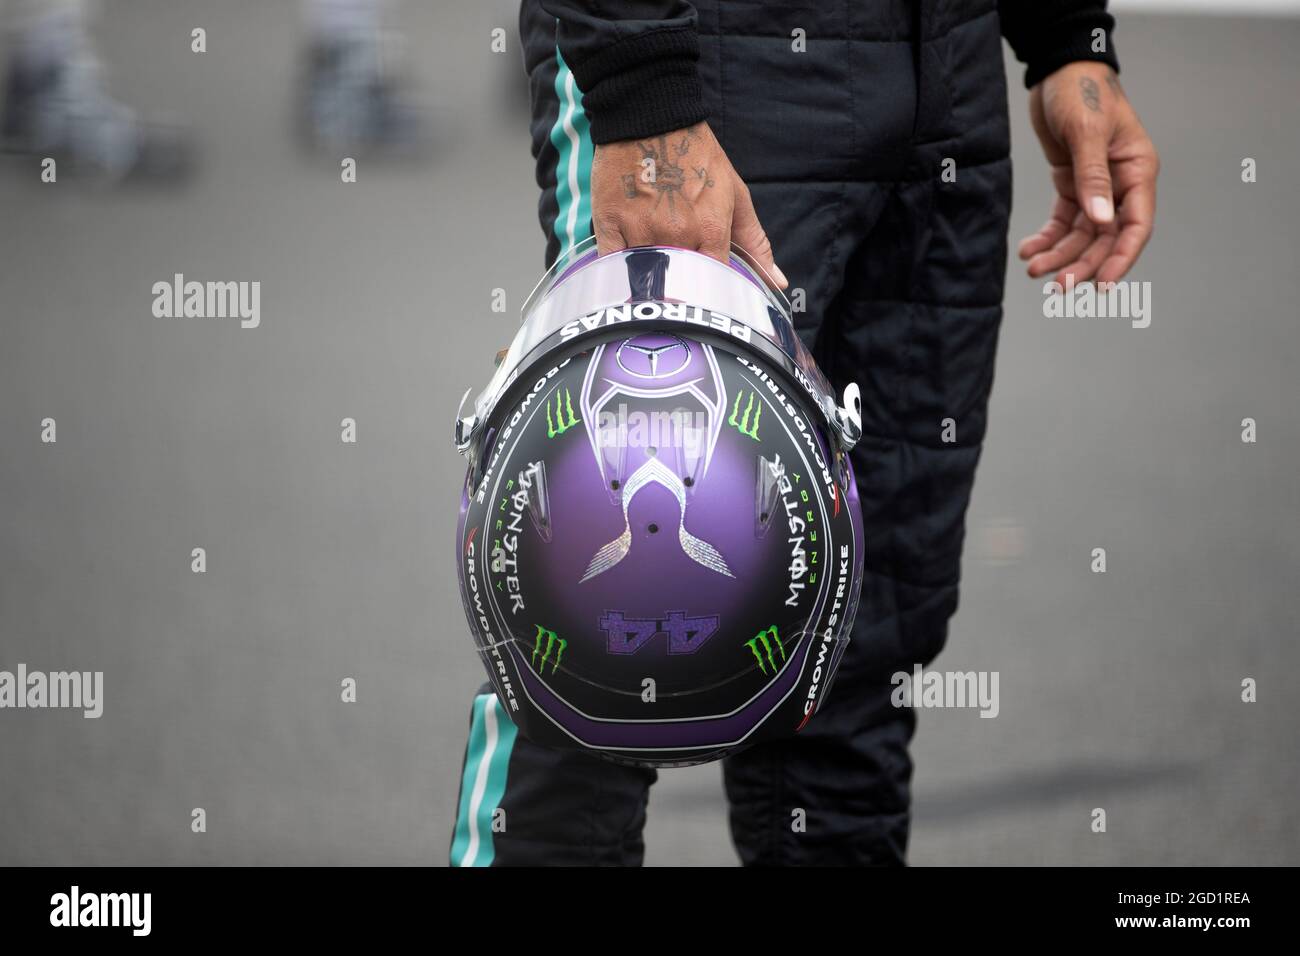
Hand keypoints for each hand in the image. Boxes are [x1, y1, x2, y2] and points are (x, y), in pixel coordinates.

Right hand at [589, 121, 786, 288]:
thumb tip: (777, 281)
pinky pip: (611, 265)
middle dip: (681, 292)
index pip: (715, 284)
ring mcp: (640, 230)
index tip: (708, 293)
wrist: (652, 117)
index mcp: (711, 230)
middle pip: (679, 287)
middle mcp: (676, 234)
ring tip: (653, 274)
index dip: (712, 293)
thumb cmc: (698, 156)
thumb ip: (755, 242)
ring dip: (649, 281)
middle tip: (680, 291)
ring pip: (645, 278)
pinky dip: (617, 272)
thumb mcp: (735, 194)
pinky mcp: (609, 224)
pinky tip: (625, 269)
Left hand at [1018, 62, 1159, 285]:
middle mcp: (1120, 184)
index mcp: (1137, 171)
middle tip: (1058, 285)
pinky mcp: (1071, 184)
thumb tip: (1100, 220)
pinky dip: (1047, 238)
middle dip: (1082, 263)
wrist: (1057, 71)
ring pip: (1081, 235)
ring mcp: (1096, 186)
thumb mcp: (1087, 132)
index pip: (1135, 226)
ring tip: (1035, 269)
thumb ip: (1092, 177)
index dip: (1121, 258)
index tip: (1103, 285)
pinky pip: (1062, 221)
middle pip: (1105, 238)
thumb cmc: (1081, 92)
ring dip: (1060, 255)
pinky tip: (1030, 250)